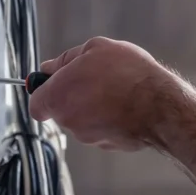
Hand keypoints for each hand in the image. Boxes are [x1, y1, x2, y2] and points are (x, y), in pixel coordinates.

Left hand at [29, 37, 195, 150]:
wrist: (159, 105)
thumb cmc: (126, 74)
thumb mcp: (95, 48)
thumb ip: (66, 59)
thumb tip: (50, 67)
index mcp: (58, 97)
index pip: (36, 104)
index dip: (44, 92)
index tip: (56, 82)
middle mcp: (69, 121)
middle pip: (62, 110)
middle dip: (74, 95)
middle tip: (97, 78)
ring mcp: (89, 137)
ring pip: (84, 120)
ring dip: (94, 107)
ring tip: (117, 90)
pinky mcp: (109, 145)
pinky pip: (103, 129)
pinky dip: (110, 119)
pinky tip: (127, 105)